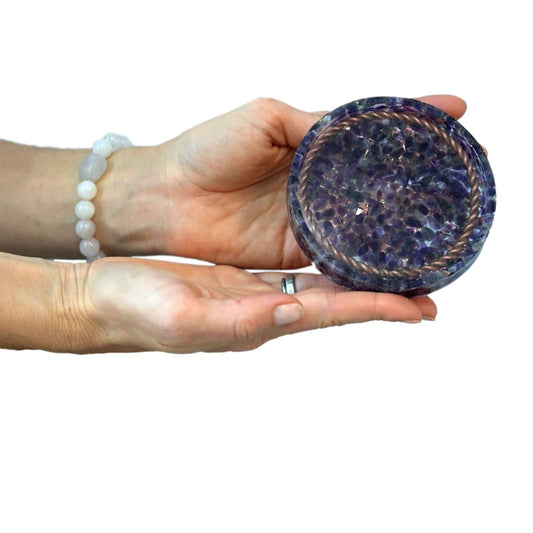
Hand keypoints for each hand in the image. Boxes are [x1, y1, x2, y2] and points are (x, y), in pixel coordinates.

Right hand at [75, 257, 436, 353]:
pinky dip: (324, 252)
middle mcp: (266, 308)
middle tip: (427, 280)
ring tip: (395, 257)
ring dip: (359, 271)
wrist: (105, 296)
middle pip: (337, 299)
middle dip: (383, 292)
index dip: (377, 310)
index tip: (421, 307)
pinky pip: (294, 262)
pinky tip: (338, 240)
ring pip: (321, 279)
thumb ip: (237, 321)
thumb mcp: (181, 317)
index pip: (330, 314)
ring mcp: (256, 291)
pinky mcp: (243, 274)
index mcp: (257, 321)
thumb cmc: (135, 310)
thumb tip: (290, 314)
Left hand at [156, 95, 467, 267]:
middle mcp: (319, 188)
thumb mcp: (263, 119)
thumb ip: (310, 125)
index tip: (458, 117)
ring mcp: (310, 222)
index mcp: (314, 150)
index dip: (415, 125)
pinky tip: (397, 271)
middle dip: (422, 188)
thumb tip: (355, 122)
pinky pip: (338, 262)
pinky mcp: (294, 255)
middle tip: (464, 190)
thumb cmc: (206, 151)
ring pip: (365, 232)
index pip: (374, 136)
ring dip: (402, 240)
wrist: (166, 199)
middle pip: (380, 189)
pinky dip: (366, 268)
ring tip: (442, 245)